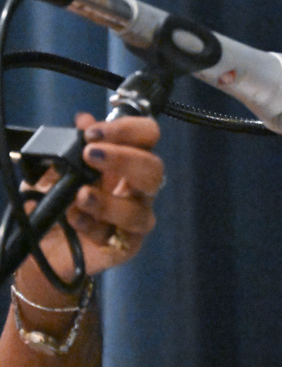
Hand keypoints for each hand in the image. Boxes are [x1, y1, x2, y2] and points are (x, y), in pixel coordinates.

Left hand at [22, 113, 162, 285]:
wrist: (41, 243)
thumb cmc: (55, 201)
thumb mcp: (54, 169)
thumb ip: (72, 146)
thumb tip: (84, 119)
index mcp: (126, 161)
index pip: (147, 136)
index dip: (128, 130)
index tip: (93, 134)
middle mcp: (137, 188)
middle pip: (154, 169)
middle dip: (125, 160)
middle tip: (90, 156)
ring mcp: (135, 218)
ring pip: (140, 210)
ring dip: (109, 202)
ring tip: (80, 195)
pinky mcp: (126, 246)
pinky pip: (119, 237)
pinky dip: (93, 226)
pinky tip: (74, 219)